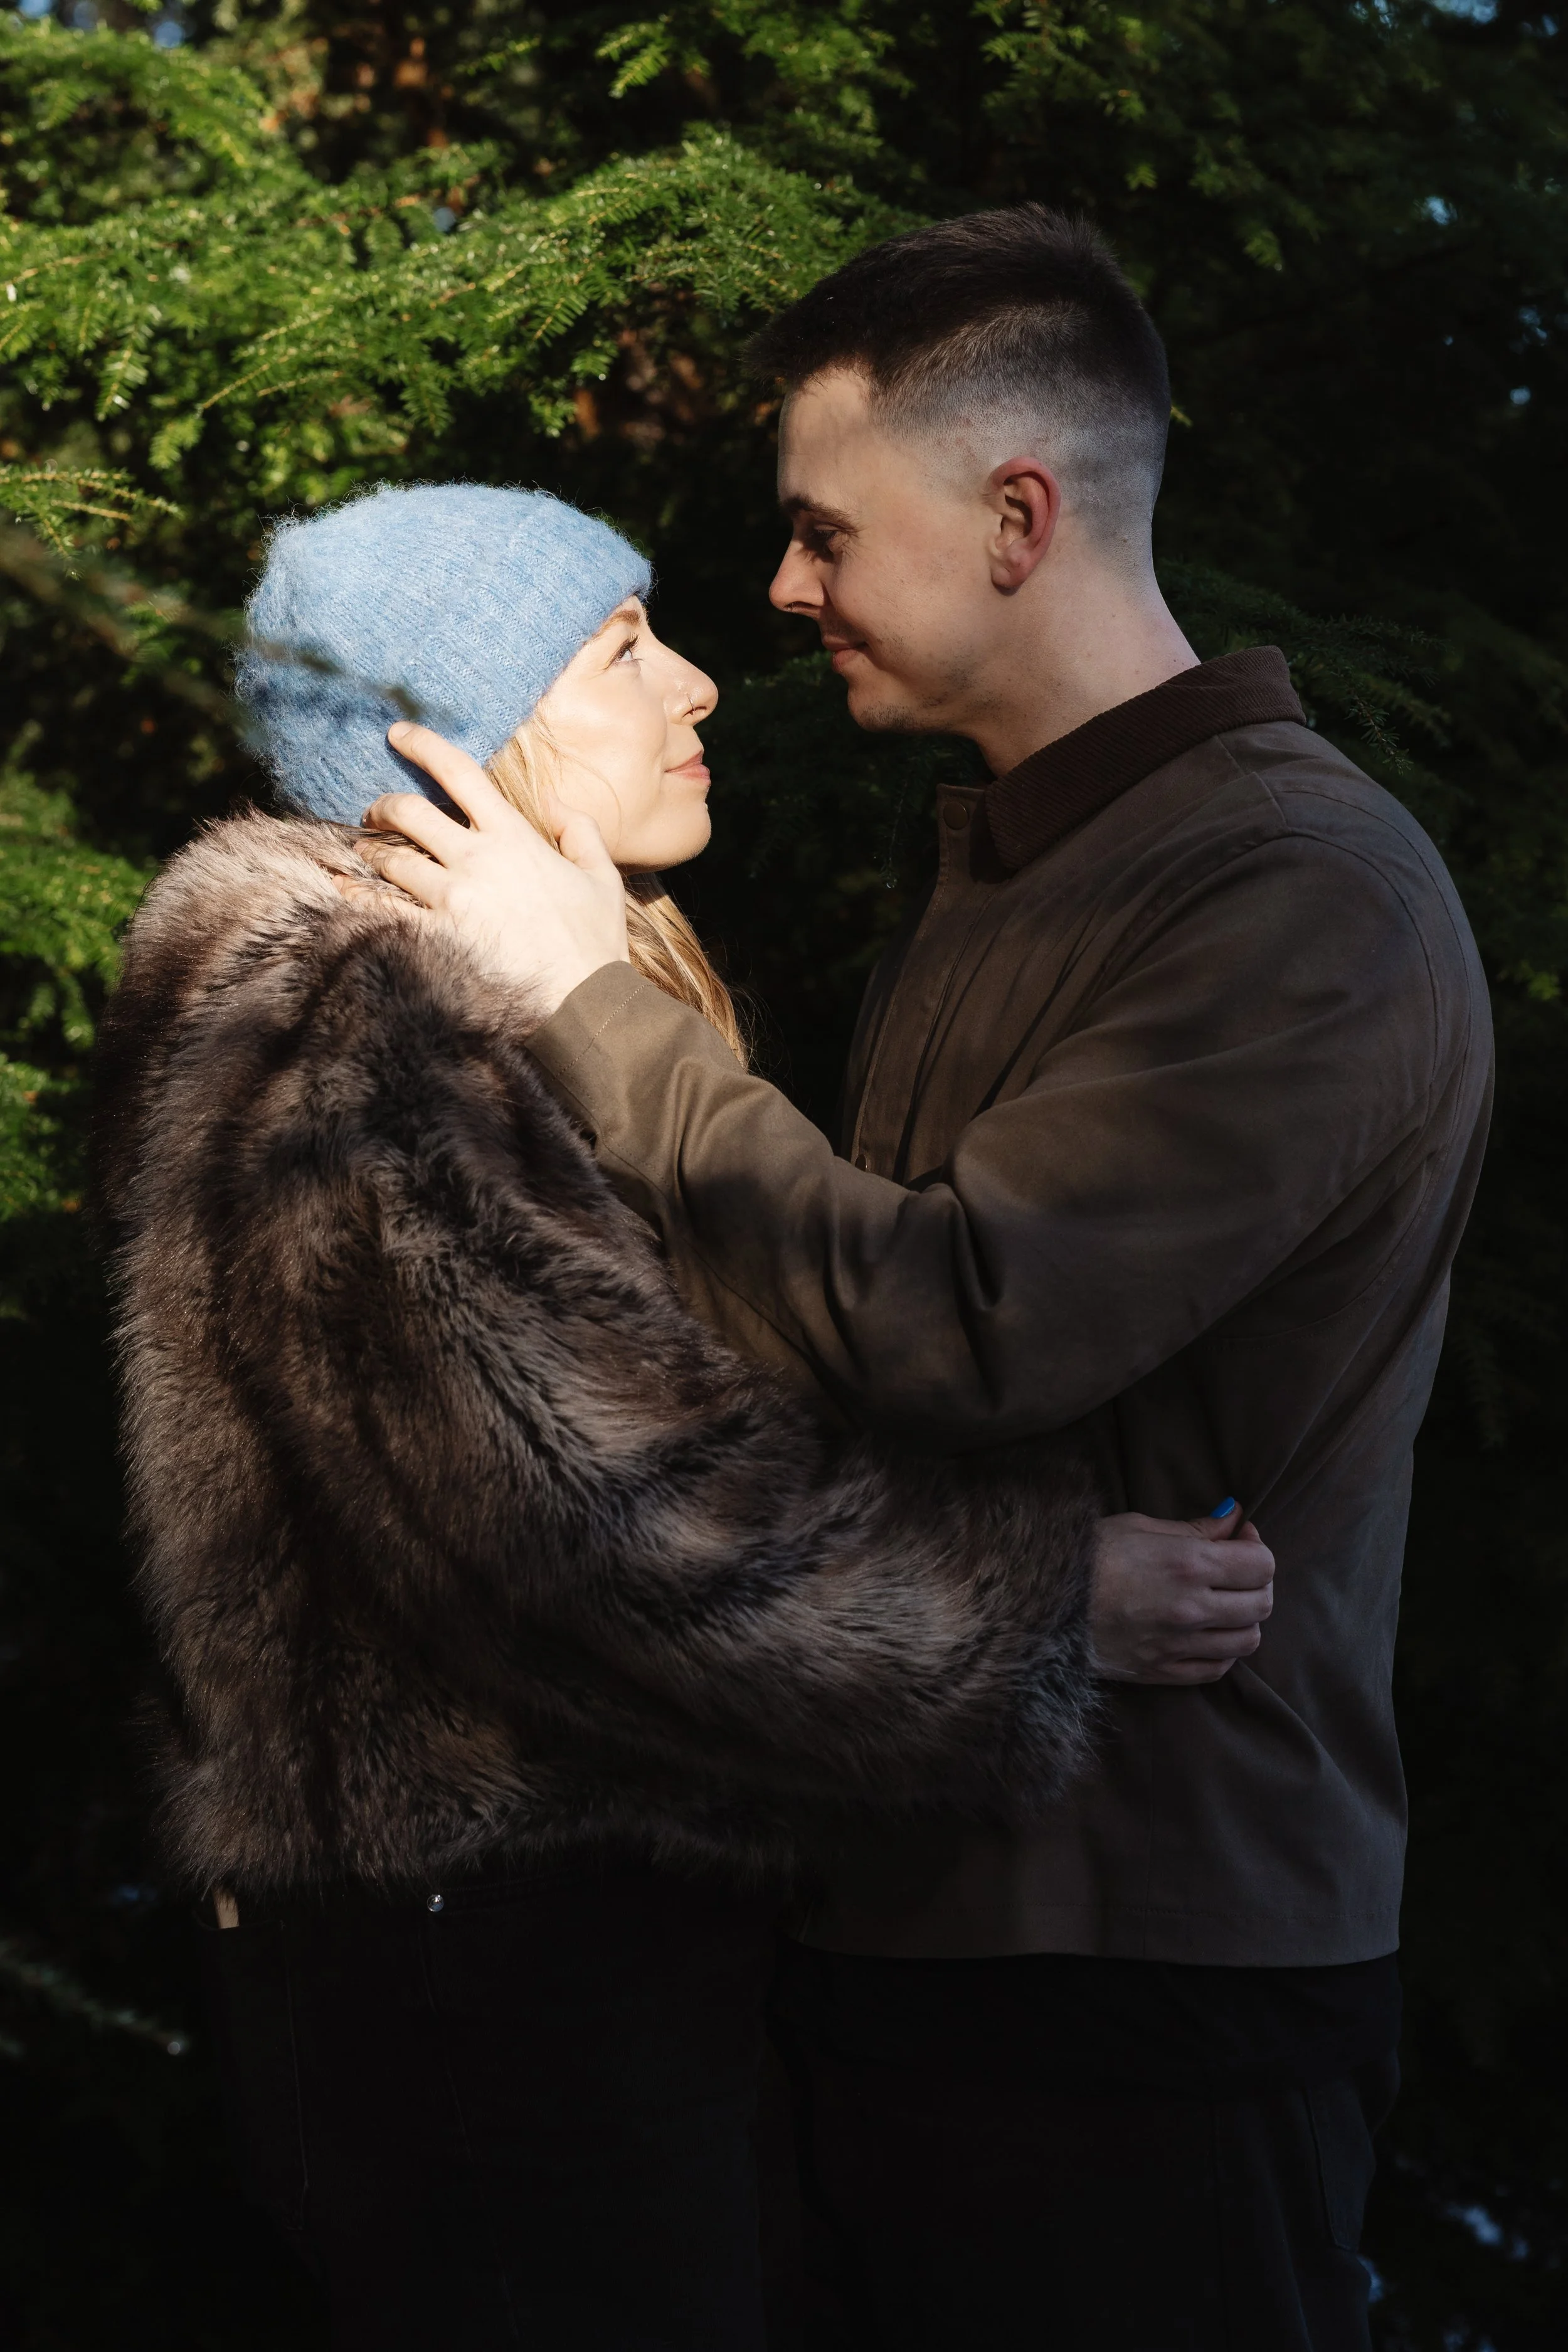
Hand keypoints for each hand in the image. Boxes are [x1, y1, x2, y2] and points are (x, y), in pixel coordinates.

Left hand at [356, 723, 629, 1018]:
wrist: (584, 1002)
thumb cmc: (595, 942)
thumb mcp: (603, 877)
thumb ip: (579, 830)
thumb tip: (554, 802)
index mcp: (514, 837)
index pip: (460, 773)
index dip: (424, 745)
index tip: (397, 733)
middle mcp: (476, 860)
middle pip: (409, 813)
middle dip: (383, 806)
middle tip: (375, 813)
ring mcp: (452, 899)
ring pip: (390, 859)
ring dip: (370, 852)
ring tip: (363, 855)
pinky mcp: (436, 936)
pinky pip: (382, 909)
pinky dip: (357, 896)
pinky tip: (342, 890)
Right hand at [1090, 1503, 1273, 1685]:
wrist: (1038, 1601)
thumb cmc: (1086, 1555)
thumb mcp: (1139, 1527)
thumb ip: (1194, 1528)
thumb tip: (1234, 1518)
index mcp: (1187, 1565)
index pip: (1261, 1564)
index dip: (1257, 1547)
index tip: (1239, 1539)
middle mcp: (1191, 1608)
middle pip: (1261, 1603)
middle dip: (1257, 1582)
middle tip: (1235, 1569)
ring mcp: (1179, 1645)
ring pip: (1247, 1641)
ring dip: (1244, 1618)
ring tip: (1222, 1602)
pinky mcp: (1162, 1672)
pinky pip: (1217, 1668)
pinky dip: (1223, 1650)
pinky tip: (1206, 1632)